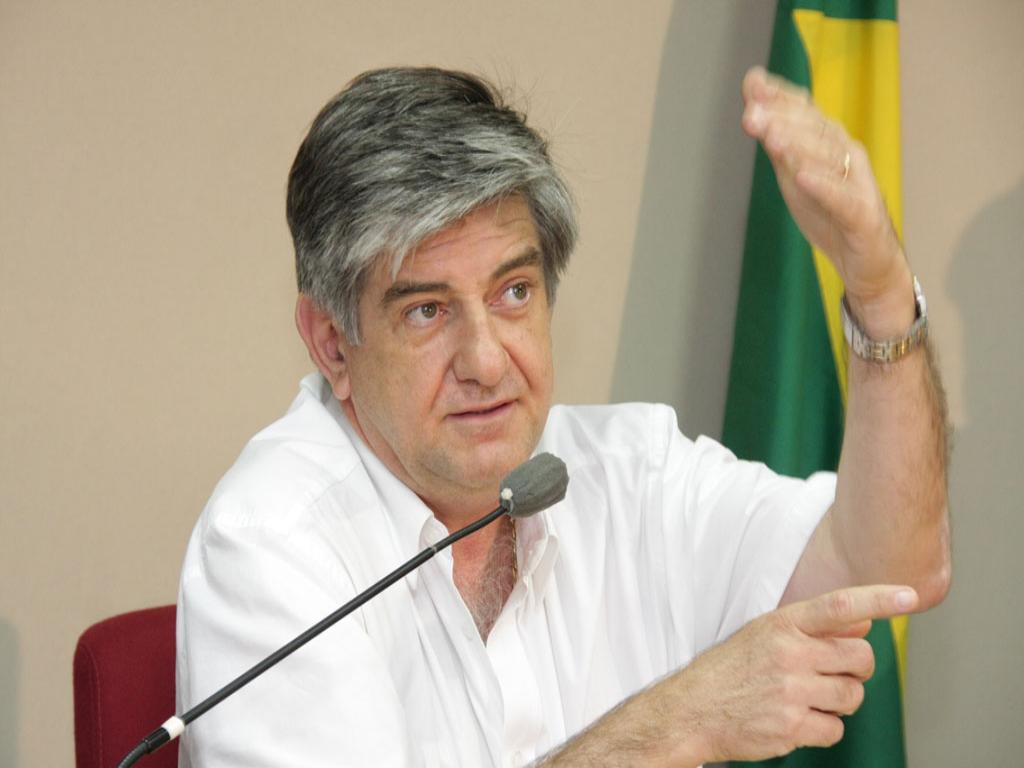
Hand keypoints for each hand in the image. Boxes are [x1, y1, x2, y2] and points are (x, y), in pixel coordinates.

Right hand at [543, 585, 917, 766]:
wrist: (692, 710)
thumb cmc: (731, 669)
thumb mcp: (765, 634)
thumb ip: (814, 627)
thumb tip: (863, 621)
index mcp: (781, 625)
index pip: (839, 606)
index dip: (878, 599)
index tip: (910, 596)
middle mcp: (788, 655)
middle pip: (860, 658)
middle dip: (856, 668)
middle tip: (834, 672)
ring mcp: (790, 692)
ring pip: (853, 696)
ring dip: (841, 700)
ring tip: (810, 697)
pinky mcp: (791, 728)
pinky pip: (835, 729)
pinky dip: (824, 728)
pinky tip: (797, 719)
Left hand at [740, 66, 913, 334]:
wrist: (866, 261)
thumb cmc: (830, 213)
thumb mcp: (794, 175)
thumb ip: (776, 142)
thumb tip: (751, 106)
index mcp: (829, 143)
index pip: (805, 111)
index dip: (780, 95)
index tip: (752, 82)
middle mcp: (846, 156)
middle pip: (815, 132)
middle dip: (783, 120)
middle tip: (751, 115)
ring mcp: (858, 183)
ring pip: (828, 160)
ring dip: (799, 147)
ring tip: (772, 140)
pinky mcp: (863, 215)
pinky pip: (842, 198)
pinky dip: (823, 186)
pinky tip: (802, 178)